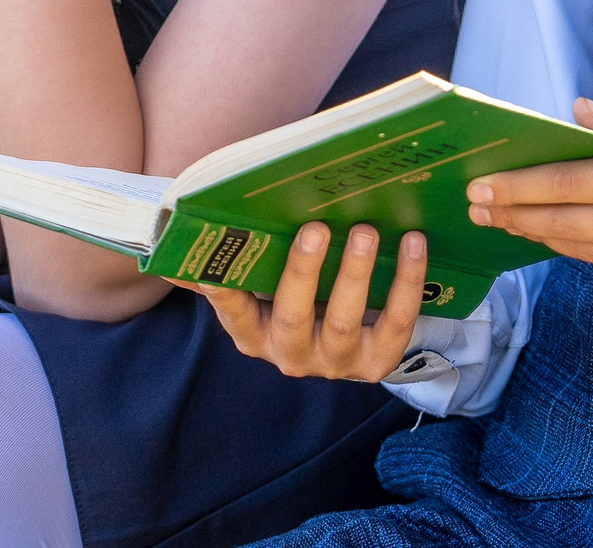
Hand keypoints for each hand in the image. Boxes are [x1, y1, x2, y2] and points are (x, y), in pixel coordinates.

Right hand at [196, 222, 427, 382]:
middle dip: (303, 273)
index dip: (223, 292)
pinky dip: (406, 283)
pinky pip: (395, 323)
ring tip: (365, 232)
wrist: (353, 340)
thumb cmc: (299, 296)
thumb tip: (179, 249)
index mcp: (253, 334)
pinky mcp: (377, 363)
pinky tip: (414, 244)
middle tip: (315, 229)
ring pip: (344, 322)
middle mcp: (290, 355)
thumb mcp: (264, 285)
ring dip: (355, 274)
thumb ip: (233, 265)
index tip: (213, 265)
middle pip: (292, 317)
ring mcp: (335, 363)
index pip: (233, 312)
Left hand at [467, 99, 592, 292]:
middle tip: (476, 209)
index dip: (519, 187)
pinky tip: (559, 234)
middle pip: (566, 224)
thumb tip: (573, 116)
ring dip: (541, 235)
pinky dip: (581, 249)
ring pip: (583, 251)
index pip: (570, 185)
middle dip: (515, 215)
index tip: (483, 185)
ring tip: (506, 221)